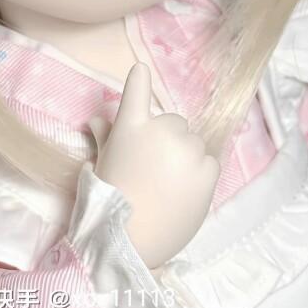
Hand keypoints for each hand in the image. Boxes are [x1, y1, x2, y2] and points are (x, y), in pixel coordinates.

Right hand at [89, 62, 218, 268]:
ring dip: (185, 157)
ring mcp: (187, 149)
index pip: (137, 90)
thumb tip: (98, 120)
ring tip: (169, 185)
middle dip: (167, 139)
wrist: (130, 238)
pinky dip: (200, 173)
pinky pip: (209, 161)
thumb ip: (104, 136)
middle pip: (175, 123)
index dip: (139, 78)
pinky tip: (184, 192)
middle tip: (154, 167)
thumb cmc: (109, 198)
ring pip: (194, 143)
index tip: (141, 69)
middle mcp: (162, 131)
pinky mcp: (208, 170)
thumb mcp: (103, 162)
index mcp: (132, 126)